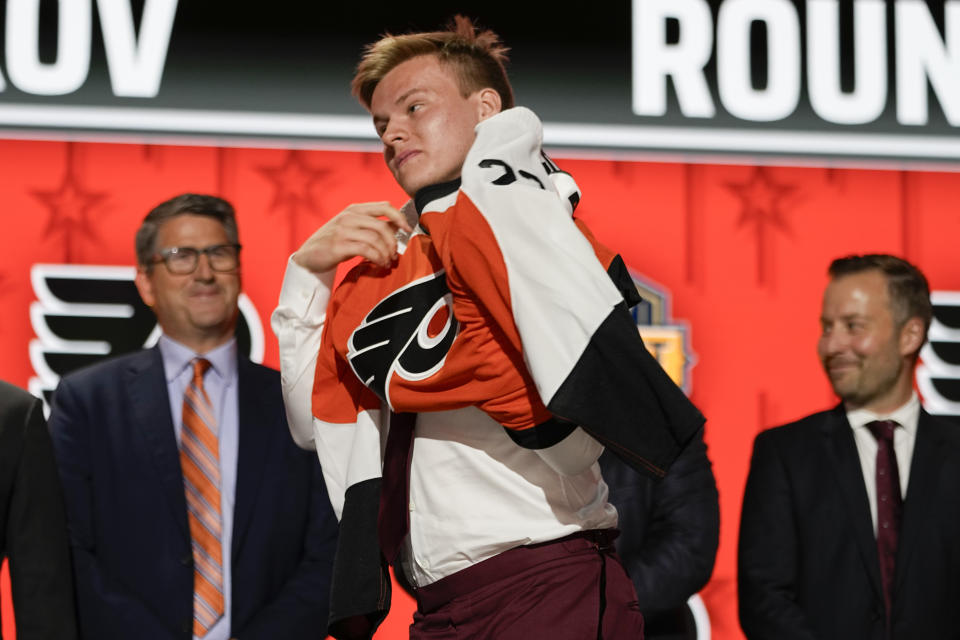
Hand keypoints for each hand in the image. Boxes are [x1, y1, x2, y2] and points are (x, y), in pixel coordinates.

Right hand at [293, 202, 412, 272]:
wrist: (308, 256)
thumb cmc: (335, 243)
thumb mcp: (354, 229)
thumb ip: (373, 225)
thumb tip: (398, 225)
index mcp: (355, 209)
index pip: (384, 206)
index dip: (400, 217)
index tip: (408, 230)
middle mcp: (349, 216)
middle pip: (382, 226)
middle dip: (393, 243)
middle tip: (394, 255)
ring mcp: (342, 230)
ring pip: (375, 239)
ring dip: (386, 253)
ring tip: (387, 262)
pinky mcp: (338, 245)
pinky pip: (366, 250)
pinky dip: (377, 258)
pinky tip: (379, 264)